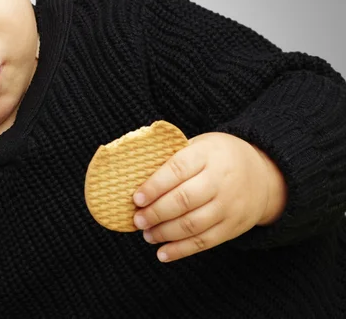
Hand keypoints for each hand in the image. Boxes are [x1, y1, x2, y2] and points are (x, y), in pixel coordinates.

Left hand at [132, 132, 286, 262]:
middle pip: (184, 200)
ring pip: (192, 224)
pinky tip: (162, 253)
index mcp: (207, 155)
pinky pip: (204, 242)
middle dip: (156, 213)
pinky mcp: (233, 227)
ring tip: (146, 234)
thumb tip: (135, 176)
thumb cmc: (218, 157)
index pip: (177, 169)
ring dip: (165, 232)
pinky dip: (181, 250)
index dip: (154, 186)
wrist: (263, 174)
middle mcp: (220, 180)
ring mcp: (229, 205)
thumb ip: (174, 158)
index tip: (136, 198)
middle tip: (137, 219)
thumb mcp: (200, 145)